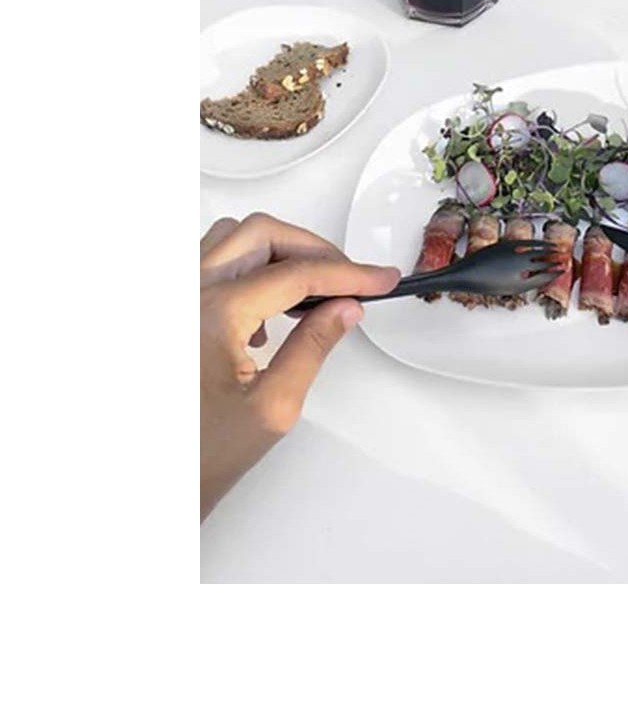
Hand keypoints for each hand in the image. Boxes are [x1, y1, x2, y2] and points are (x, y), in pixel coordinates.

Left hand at [200, 213, 399, 519]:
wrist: (155, 480)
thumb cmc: (206, 452)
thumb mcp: (274, 406)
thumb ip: (314, 347)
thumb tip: (348, 306)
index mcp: (213, 315)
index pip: (295, 274)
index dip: (348, 274)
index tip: (384, 279)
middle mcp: (185, 291)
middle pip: (261, 234)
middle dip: (314, 250)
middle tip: (351, 281)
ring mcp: (172, 295)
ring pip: (234, 239)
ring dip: (280, 253)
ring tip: (314, 294)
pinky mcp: (170, 306)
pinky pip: (213, 261)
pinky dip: (251, 268)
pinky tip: (270, 313)